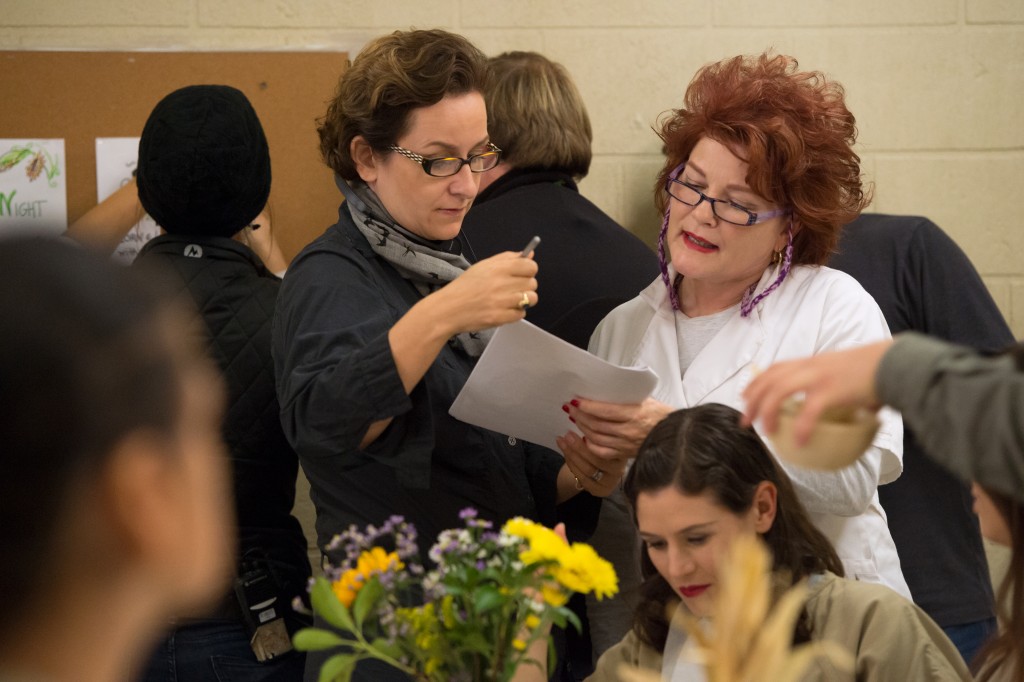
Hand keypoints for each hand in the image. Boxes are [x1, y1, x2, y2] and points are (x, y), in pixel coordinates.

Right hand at [434, 251, 537, 333]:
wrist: (448, 309)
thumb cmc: (465, 286)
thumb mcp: (483, 266)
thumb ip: (507, 259)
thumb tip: (530, 255)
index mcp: (497, 268)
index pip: (530, 267)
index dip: (529, 270)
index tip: (522, 274)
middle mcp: (501, 284)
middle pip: (532, 283)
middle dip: (525, 285)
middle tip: (512, 288)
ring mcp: (501, 302)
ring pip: (531, 299)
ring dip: (524, 300)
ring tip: (510, 300)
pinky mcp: (500, 318)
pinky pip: (521, 314)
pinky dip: (515, 313)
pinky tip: (504, 309)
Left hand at [556, 432, 627, 497]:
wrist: (602, 473)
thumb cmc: (602, 450)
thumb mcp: (604, 440)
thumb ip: (597, 433)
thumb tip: (583, 417)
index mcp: (623, 454)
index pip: (609, 446)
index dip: (594, 436)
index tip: (581, 425)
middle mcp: (619, 470)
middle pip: (597, 459)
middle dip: (579, 446)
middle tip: (567, 434)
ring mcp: (610, 482)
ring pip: (588, 469)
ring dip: (572, 454)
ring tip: (561, 441)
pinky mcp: (600, 490)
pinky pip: (582, 478)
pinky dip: (572, 464)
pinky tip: (565, 453)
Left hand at [563, 397, 673, 460]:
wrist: (676, 435)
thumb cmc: (661, 414)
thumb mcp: (646, 399)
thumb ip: (626, 397)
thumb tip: (604, 390)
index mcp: (636, 414)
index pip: (605, 411)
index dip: (587, 406)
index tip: (575, 400)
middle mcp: (629, 431)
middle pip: (597, 424)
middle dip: (580, 415)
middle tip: (570, 408)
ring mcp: (627, 445)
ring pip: (597, 438)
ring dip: (582, 427)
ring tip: (575, 419)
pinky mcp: (626, 454)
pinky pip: (603, 452)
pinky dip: (591, 445)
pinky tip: (585, 437)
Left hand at [741, 340, 891, 444]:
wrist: (896, 362)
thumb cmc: (877, 370)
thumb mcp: (847, 374)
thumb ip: (842, 391)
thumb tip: (856, 414)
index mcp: (812, 363)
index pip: (775, 368)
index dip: (757, 382)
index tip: (745, 397)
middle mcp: (810, 367)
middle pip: (769, 380)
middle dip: (753, 400)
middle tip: (746, 421)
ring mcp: (819, 377)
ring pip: (779, 391)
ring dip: (767, 412)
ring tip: (766, 432)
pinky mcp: (832, 390)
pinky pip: (808, 411)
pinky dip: (800, 427)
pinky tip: (797, 442)